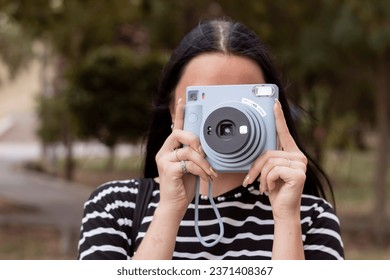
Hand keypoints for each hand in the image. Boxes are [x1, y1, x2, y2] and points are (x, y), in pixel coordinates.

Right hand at [155, 98, 217, 213]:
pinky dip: (201, 170)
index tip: (182, 99)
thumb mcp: (192, 166)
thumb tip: (205, 146)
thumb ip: (194, 154)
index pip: (175, 127)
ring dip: (204, 162)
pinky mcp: (168, 169)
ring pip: (189, 151)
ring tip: (211, 173)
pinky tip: (205, 178)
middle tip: (206, 153)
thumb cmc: (184, 186)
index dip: (179, 113)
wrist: (175, 205)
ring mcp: (163, 160)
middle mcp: (163, 152)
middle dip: (196, 141)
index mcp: (169, 149)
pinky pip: (189, 163)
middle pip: (180, 133)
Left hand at [244, 99, 306, 219]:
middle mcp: (298, 156)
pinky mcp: (299, 174)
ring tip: (264, 187)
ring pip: (269, 162)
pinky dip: (267, 181)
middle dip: (256, 168)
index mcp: (291, 153)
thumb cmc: (275, 190)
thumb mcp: (269, 172)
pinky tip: (272, 188)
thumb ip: (267, 159)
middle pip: (268, 153)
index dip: (278, 117)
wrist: (282, 209)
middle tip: (252, 181)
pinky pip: (274, 171)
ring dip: (261, 177)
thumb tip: (258, 152)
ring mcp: (300, 164)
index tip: (274, 103)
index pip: (283, 133)